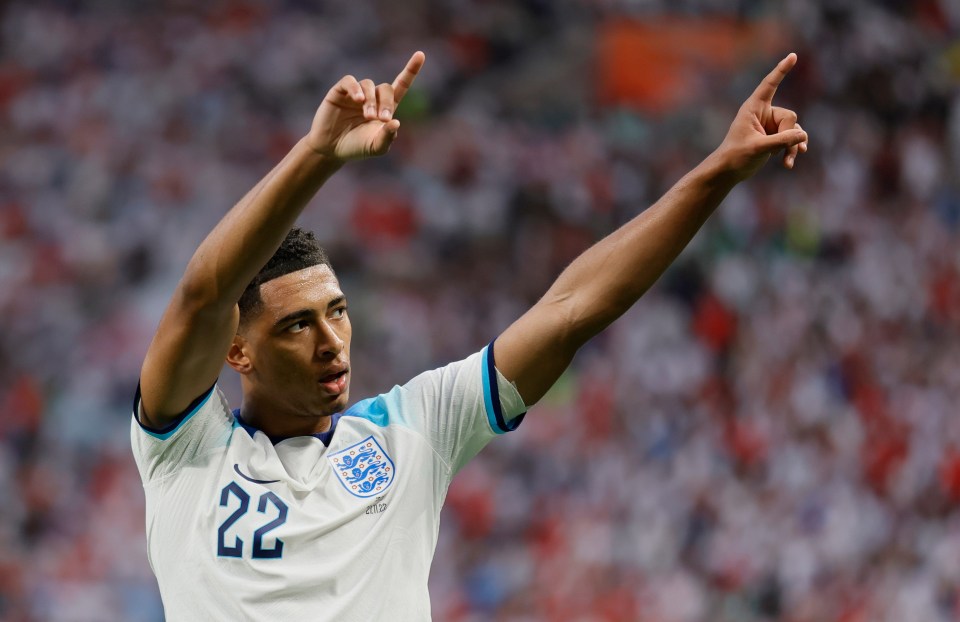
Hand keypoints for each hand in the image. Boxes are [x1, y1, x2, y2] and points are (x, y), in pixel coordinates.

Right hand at [305, 51, 425, 160]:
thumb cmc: (356, 147)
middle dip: (386, 103)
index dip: (411, 70)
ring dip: (371, 100)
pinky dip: (355, 88)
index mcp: (386, 108)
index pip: (401, 85)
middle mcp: (372, 97)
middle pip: (386, 88)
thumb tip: (395, 122)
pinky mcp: (340, 91)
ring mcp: (356, 93)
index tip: (421, 55)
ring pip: (369, 85)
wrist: (331, 149)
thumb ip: (387, 137)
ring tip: (368, 116)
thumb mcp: (376, 147)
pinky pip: (350, 81)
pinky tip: (358, 99)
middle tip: (380, 119)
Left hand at [714, 53, 808, 181]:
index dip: (781, 70)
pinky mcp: (775, 137)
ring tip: (788, 162)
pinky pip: (792, 139)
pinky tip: (789, 163)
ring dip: (792, 146)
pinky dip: (792, 150)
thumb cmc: (736, 156)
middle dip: (788, 134)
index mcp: (753, 107)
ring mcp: (770, 125)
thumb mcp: (759, 147)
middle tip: (776, 149)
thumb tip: (802, 135)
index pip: (770, 84)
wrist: (729, 171)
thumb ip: (782, 141)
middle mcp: (763, 113)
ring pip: (794, 130)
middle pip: (789, 117)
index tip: (793, 55)